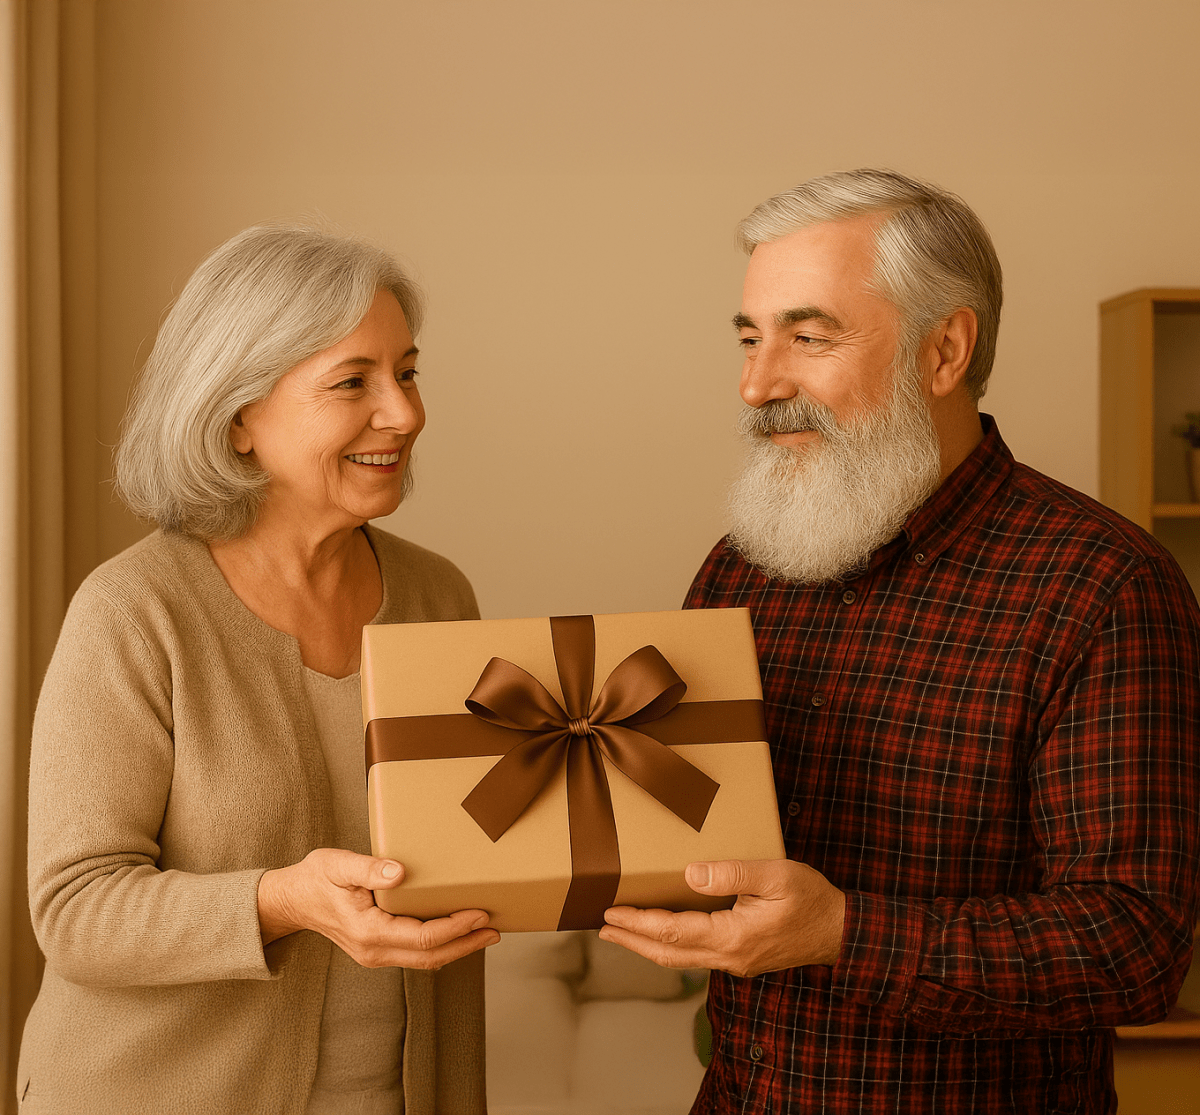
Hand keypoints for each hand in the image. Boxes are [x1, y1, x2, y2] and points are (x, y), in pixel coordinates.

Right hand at [257, 848, 498, 968]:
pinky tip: (457, 933)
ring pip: (425, 960)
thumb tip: (399, 871)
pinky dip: (440, 945)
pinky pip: (415, 954)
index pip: (422, 937)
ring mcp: (375, 955)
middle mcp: (374, 951)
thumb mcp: (337, 865)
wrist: (292, 900)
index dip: (454, 928)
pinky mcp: (378, 950)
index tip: (479, 913)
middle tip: (495, 929)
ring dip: (457, 948)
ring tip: (485, 933)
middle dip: (466, 944)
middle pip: (430, 956)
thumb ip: (368, 868)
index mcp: (368, 931)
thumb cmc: (315, 879)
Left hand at [599, 859, 844, 977]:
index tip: (610, 913)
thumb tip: (691, 874)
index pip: (672, 931)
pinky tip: (662, 932)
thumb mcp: (775, 875)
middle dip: (632, 941)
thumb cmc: (812, 900)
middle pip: (667, 953)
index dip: (637, 923)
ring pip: (680, 958)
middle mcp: (729, 957)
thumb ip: (732, 873)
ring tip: (621, 931)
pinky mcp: (740, 958)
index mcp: (733, 937)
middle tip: (601, 928)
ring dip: (647, 944)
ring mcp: (734, 962)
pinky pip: (695, 955)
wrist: (842, 932)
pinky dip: (670, 944)